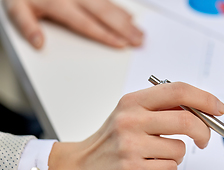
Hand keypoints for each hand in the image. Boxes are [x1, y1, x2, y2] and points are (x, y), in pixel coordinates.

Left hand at [4, 0, 142, 48]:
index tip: (121, 44)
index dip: (105, 34)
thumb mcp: (16, 8)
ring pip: (108, 5)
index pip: (86, 23)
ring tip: (139, 32)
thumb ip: (26, 26)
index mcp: (57, 3)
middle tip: (139, 40)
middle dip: (124, 28)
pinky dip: (120, 8)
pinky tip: (129, 16)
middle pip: (103, 14)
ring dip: (125, 20)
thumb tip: (38, 43)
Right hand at [46, 82, 223, 169]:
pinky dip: (167, 169)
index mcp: (133, 102)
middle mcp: (131, 119)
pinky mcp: (132, 169)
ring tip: (157, 156)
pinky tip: (149, 168)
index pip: (178, 91)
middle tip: (204, 139)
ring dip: (177, 156)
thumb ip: (161, 109)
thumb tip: (200, 109)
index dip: (205, 98)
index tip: (218, 109)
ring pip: (180, 149)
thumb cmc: (109, 142)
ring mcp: (130, 145)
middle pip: (187, 120)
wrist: (78, 169)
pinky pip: (170, 168)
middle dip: (204, 131)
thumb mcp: (130, 114)